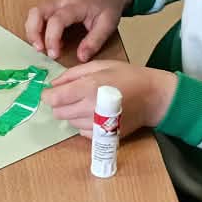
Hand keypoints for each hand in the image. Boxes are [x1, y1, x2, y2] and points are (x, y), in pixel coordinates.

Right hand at [24, 0, 134, 61]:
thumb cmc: (107, 7)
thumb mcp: (107, 25)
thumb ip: (94, 41)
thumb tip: (81, 57)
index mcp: (76, 5)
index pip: (56, 20)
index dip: (52, 38)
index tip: (54, 54)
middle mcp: (61, 1)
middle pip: (37, 12)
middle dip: (33, 33)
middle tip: (39, 49)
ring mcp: (55, 1)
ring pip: (34, 13)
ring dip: (32, 31)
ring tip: (40, 47)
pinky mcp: (52, 5)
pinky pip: (37, 15)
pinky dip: (36, 28)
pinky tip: (46, 40)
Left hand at [45, 61, 176, 136]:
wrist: (153, 97)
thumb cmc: (128, 77)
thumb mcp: (100, 65)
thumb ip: (73, 74)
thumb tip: (53, 85)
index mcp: (88, 88)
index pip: (53, 99)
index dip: (48, 95)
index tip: (52, 92)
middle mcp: (89, 109)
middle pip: (58, 113)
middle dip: (61, 104)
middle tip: (74, 95)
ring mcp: (97, 125)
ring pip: (70, 123)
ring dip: (73, 114)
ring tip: (89, 103)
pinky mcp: (104, 136)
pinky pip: (83, 133)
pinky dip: (84, 124)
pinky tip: (97, 114)